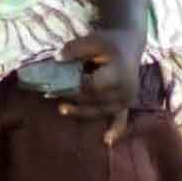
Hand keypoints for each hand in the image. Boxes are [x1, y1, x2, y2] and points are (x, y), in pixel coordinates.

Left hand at [57, 29, 140, 144]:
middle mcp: (126, 90)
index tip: (57, 84)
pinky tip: (106, 140)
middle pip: (96, 100)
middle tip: (50, 95)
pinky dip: (115, 130)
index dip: (75, 86)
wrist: (130, 44)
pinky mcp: (127, 104)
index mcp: (119, 73)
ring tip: (61, 109)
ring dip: (82, 112)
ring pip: (102, 111)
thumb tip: (57, 58)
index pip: (93, 85)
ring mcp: (128, 99)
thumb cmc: (110, 42)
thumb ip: (75, 48)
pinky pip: (121, 120)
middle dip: (74, 99)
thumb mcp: (93, 40)